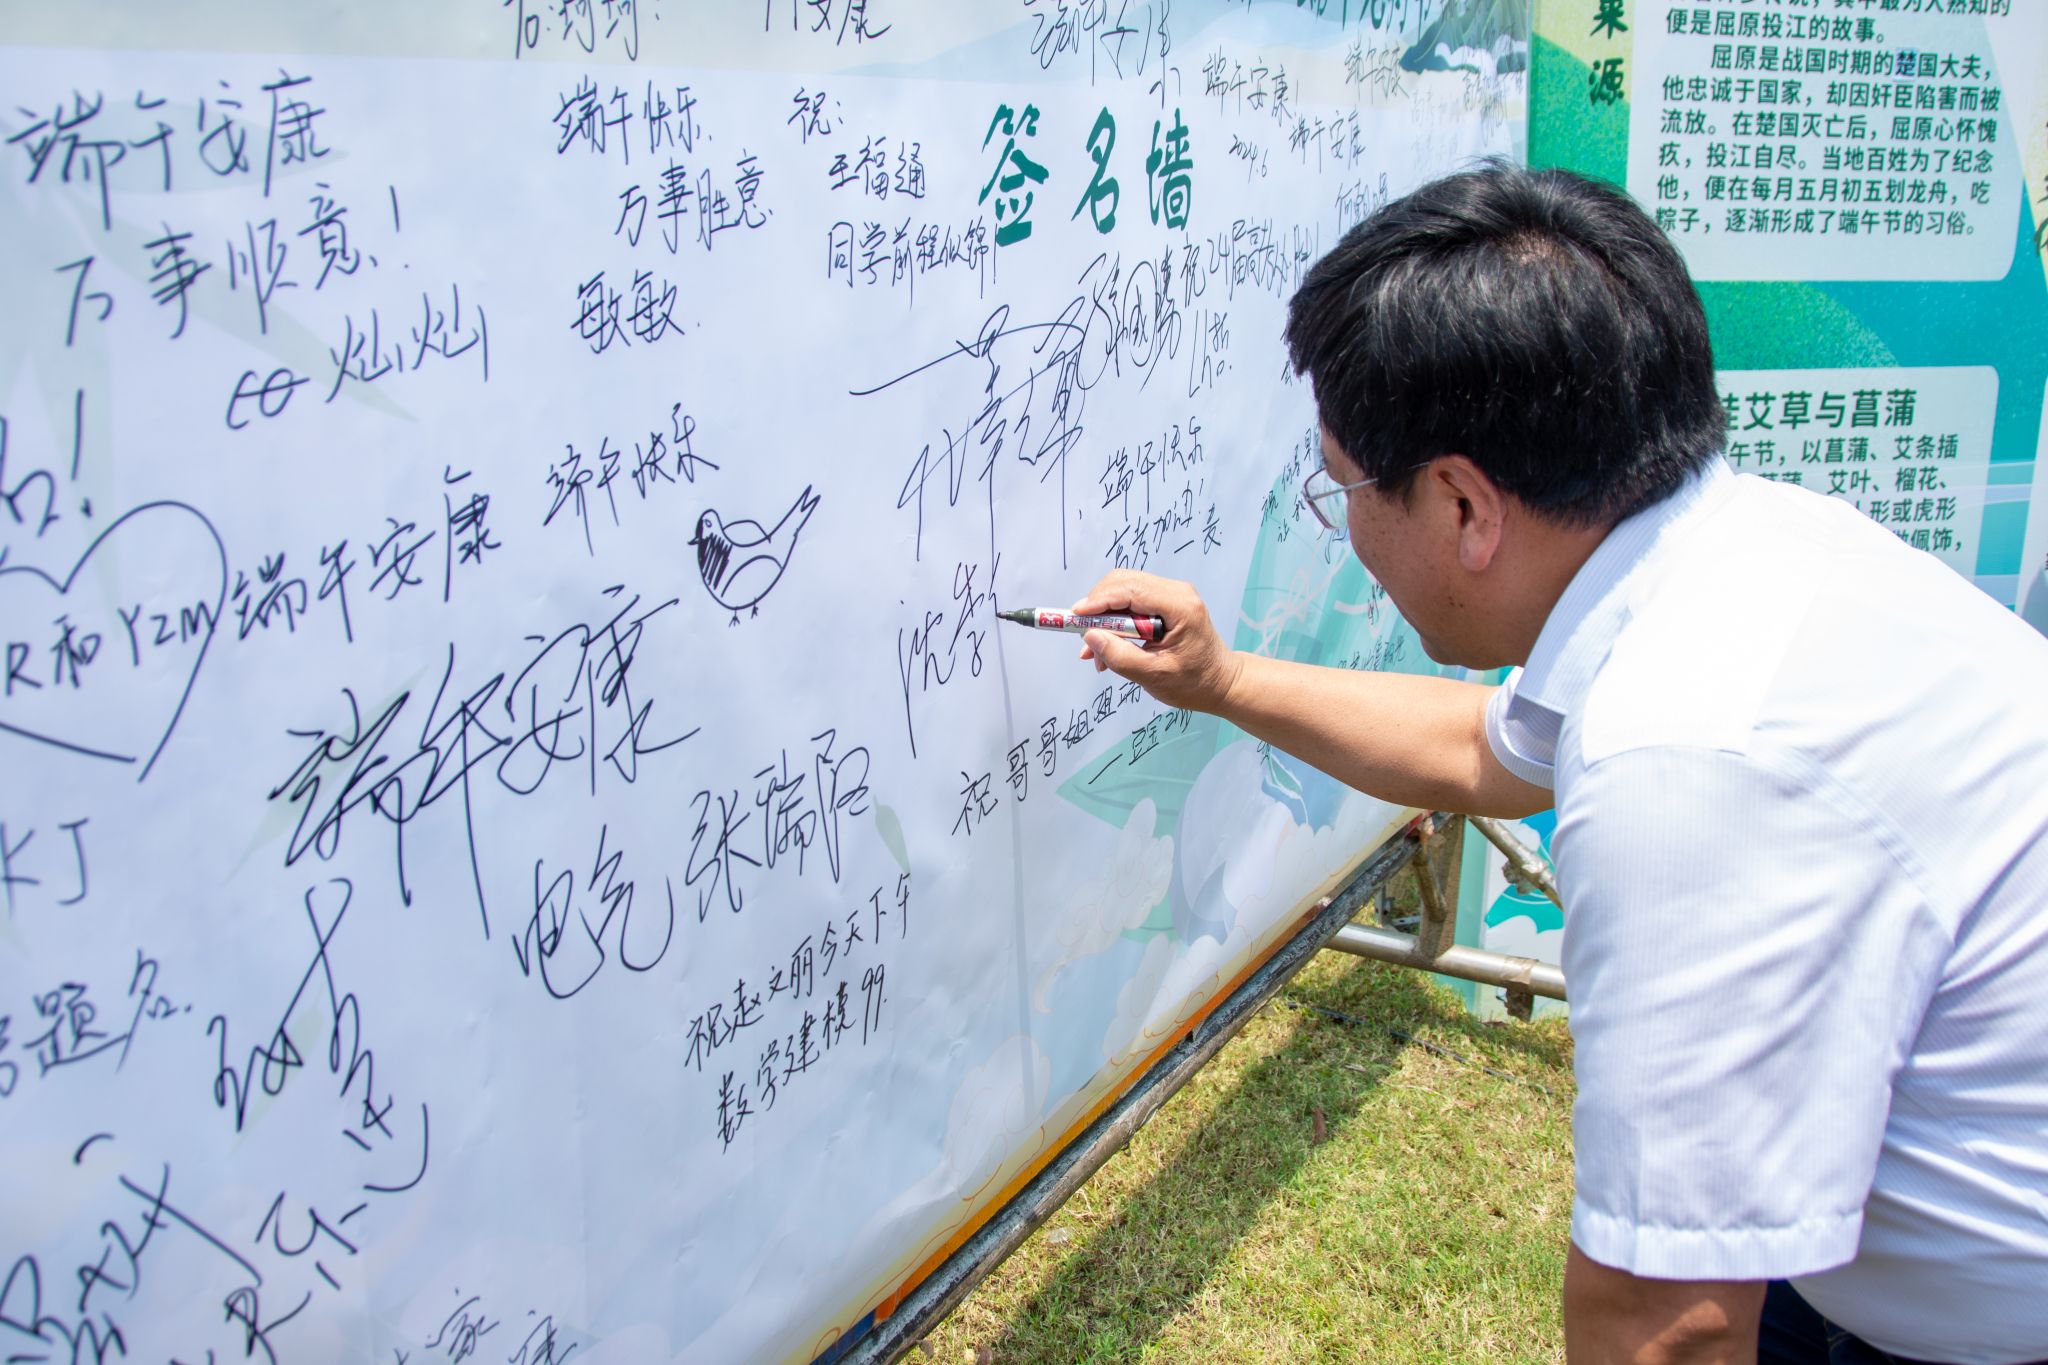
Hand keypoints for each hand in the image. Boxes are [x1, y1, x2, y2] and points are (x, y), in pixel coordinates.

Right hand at [1071, 570, 1244, 714]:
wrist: (1221, 683)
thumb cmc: (1194, 683)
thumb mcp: (1154, 676)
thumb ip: (1119, 656)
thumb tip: (1090, 637)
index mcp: (1180, 606)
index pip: (1130, 589)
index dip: (1099, 601)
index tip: (1075, 617)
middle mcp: (1177, 592)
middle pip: (1123, 582)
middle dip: (1098, 608)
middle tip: (1083, 638)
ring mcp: (1171, 594)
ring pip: (1123, 590)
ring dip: (1104, 617)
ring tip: (1095, 652)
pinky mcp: (1165, 602)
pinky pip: (1131, 602)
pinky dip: (1115, 621)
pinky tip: (1108, 647)